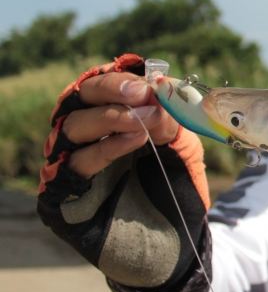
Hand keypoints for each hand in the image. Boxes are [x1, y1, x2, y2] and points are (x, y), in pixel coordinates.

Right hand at [55, 69, 178, 179]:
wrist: (160, 212)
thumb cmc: (164, 163)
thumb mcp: (175, 135)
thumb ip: (169, 113)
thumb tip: (165, 90)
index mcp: (105, 104)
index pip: (104, 80)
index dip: (122, 79)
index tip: (146, 84)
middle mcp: (82, 121)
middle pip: (82, 94)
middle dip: (112, 90)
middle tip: (141, 94)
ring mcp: (70, 149)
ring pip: (75, 125)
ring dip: (111, 118)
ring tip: (143, 122)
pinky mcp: (67, 179)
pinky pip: (80, 159)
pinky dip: (108, 147)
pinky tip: (136, 140)